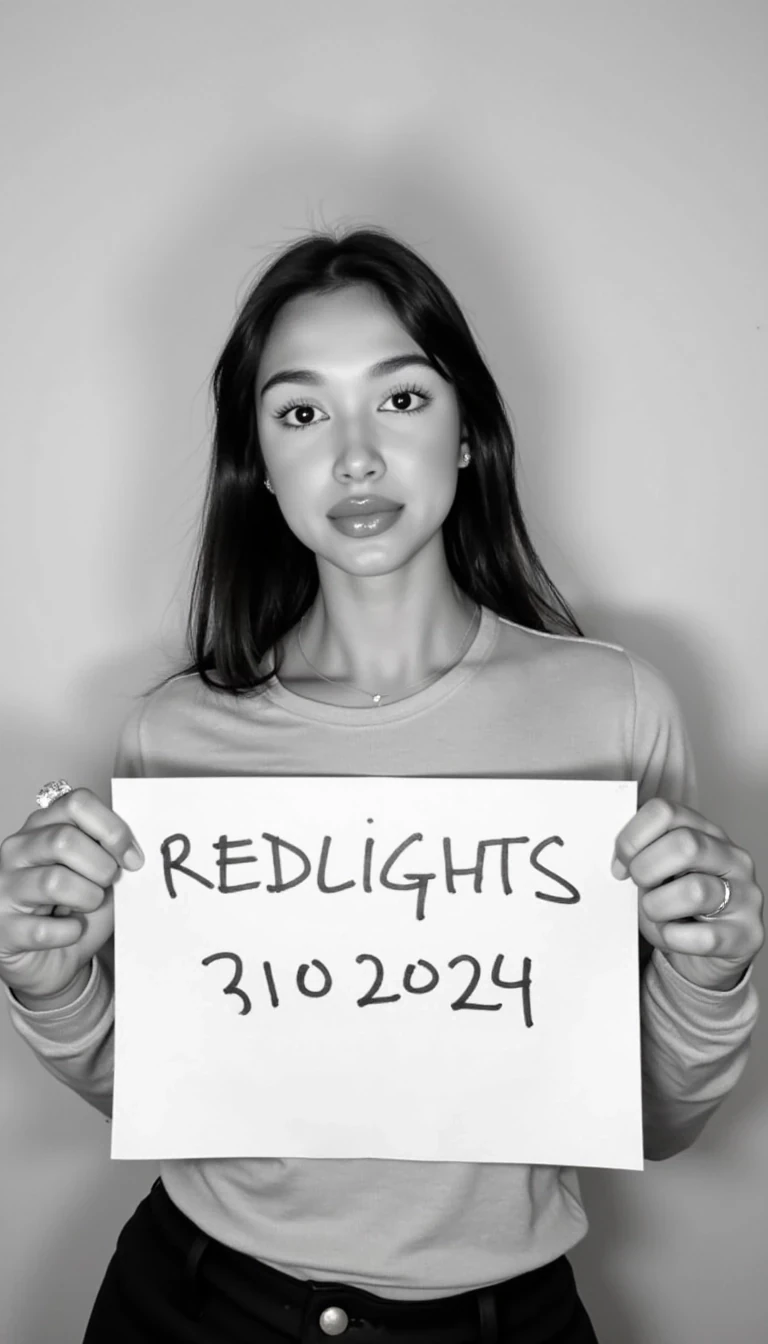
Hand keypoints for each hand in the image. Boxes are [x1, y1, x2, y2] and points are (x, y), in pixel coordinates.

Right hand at [0, 786, 143, 1002]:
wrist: (55, 959)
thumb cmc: (78, 909)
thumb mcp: (100, 872)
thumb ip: (111, 852)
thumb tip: (135, 849)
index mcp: (43, 825)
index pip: (77, 803)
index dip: (113, 829)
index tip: (133, 858)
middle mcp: (18, 850)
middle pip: (64, 840)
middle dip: (101, 867)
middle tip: (107, 885)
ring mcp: (4, 887)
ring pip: (55, 881)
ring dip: (88, 898)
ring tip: (88, 906)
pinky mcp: (3, 928)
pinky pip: (45, 929)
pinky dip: (70, 932)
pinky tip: (71, 930)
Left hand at [612, 798, 764, 990]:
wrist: (705, 953)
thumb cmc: (676, 908)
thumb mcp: (659, 871)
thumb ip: (642, 853)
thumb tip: (620, 856)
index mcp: (707, 832)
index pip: (665, 811)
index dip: (633, 837)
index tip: (621, 863)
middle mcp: (733, 858)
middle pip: (684, 844)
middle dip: (646, 869)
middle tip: (639, 886)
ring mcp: (746, 895)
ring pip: (694, 891)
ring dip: (659, 907)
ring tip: (658, 913)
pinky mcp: (747, 934)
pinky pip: (701, 937)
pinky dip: (674, 938)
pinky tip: (674, 935)